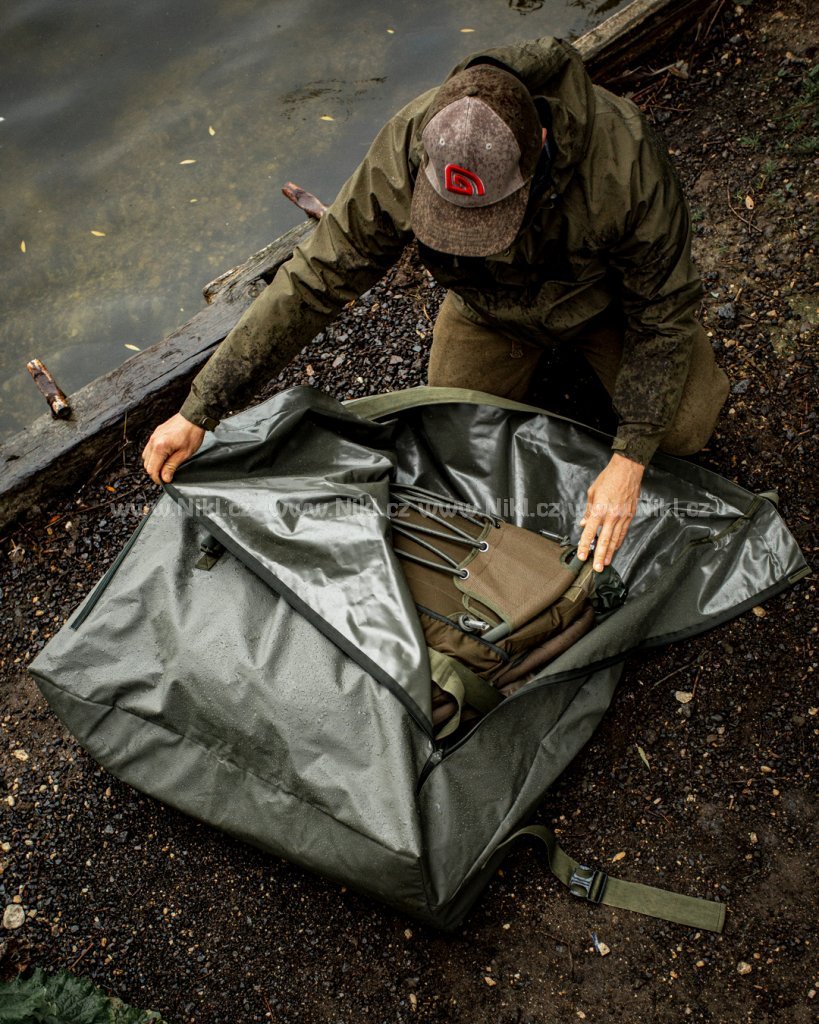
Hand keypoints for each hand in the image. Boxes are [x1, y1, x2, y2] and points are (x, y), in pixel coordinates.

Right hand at [141, 413, 204, 484]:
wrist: (193, 417)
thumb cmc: (191, 434)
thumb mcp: (184, 454)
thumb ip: (172, 466)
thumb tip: (165, 478)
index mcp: (160, 447)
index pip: (152, 469)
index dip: (157, 479)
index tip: (164, 482)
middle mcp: (153, 442)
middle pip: (147, 464)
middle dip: (155, 472)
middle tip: (166, 476)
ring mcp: (153, 437)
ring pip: (146, 457)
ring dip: (153, 464)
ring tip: (165, 466)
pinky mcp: (155, 434)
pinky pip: (149, 449)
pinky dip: (153, 456)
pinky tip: (163, 457)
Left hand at [577, 453, 643, 571]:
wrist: (628, 470)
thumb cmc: (608, 478)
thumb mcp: (592, 493)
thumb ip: (588, 511)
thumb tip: (583, 524)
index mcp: (599, 510)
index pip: (590, 532)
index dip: (584, 546)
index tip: (581, 556)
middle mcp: (611, 516)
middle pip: (604, 541)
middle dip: (599, 556)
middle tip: (596, 568)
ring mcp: (622, 517)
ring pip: (615, 539)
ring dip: (610, 553)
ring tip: (605, 563)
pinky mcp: (630, 515)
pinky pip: (623, 532)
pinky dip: (618, 542)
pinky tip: (615, 549)